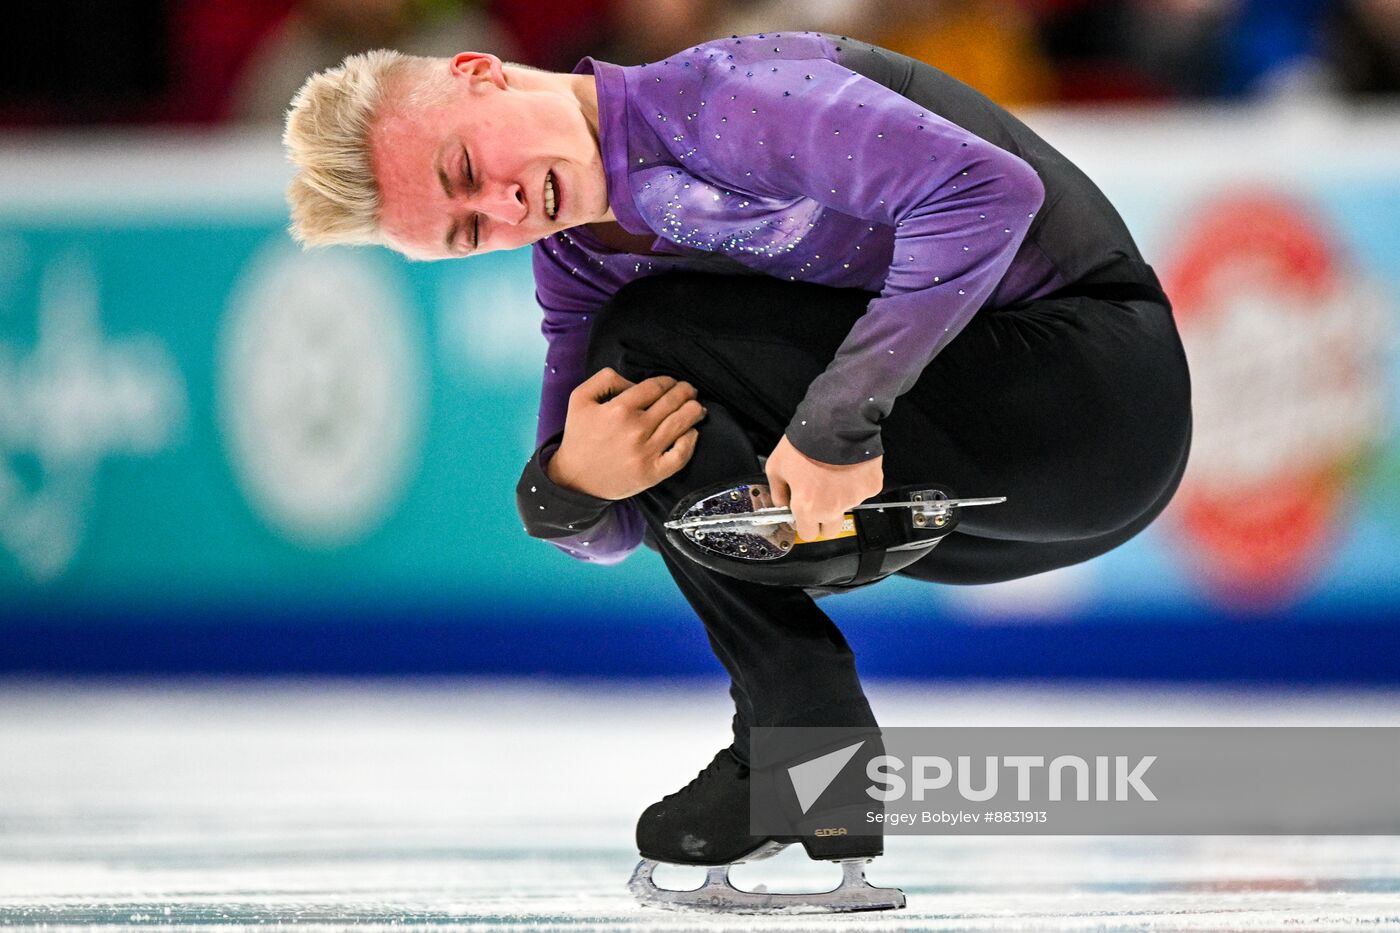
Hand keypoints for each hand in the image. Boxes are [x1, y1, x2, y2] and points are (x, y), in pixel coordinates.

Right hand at [546, 367, 705, 499]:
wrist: (575, 479)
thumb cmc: (579, 436)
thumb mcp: (580, 398)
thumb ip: (605, 379)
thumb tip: (635, 381)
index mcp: (619, 408)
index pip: (655, 386)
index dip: (668, 381)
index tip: (672, 383)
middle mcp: (636, 428)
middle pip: (673, 402)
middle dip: (686, 392)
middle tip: (690, 391)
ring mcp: (646, 452)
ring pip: (681, 423)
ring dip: (695, 410)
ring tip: (697, 407)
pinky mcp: (653, 472)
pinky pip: (681, 454)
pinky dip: (691, 440)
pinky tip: (692, 432)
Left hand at [765, 434, 883, 541]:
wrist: (835, 421)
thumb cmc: (804, 442)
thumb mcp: (776, 466)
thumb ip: (778, 492)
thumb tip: (782, 505)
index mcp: (807, 508)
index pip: (807, 534)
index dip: (804, 524)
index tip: (804, 514)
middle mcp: (833, 509)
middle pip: (831, 530)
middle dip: (824, 519)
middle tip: (819, 497)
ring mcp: (855, 498)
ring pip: (847, 507)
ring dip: (840, 497)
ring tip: (833, 472)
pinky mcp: (871, 487)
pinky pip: (862, 492)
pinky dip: (856, 483)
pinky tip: (848, 466)